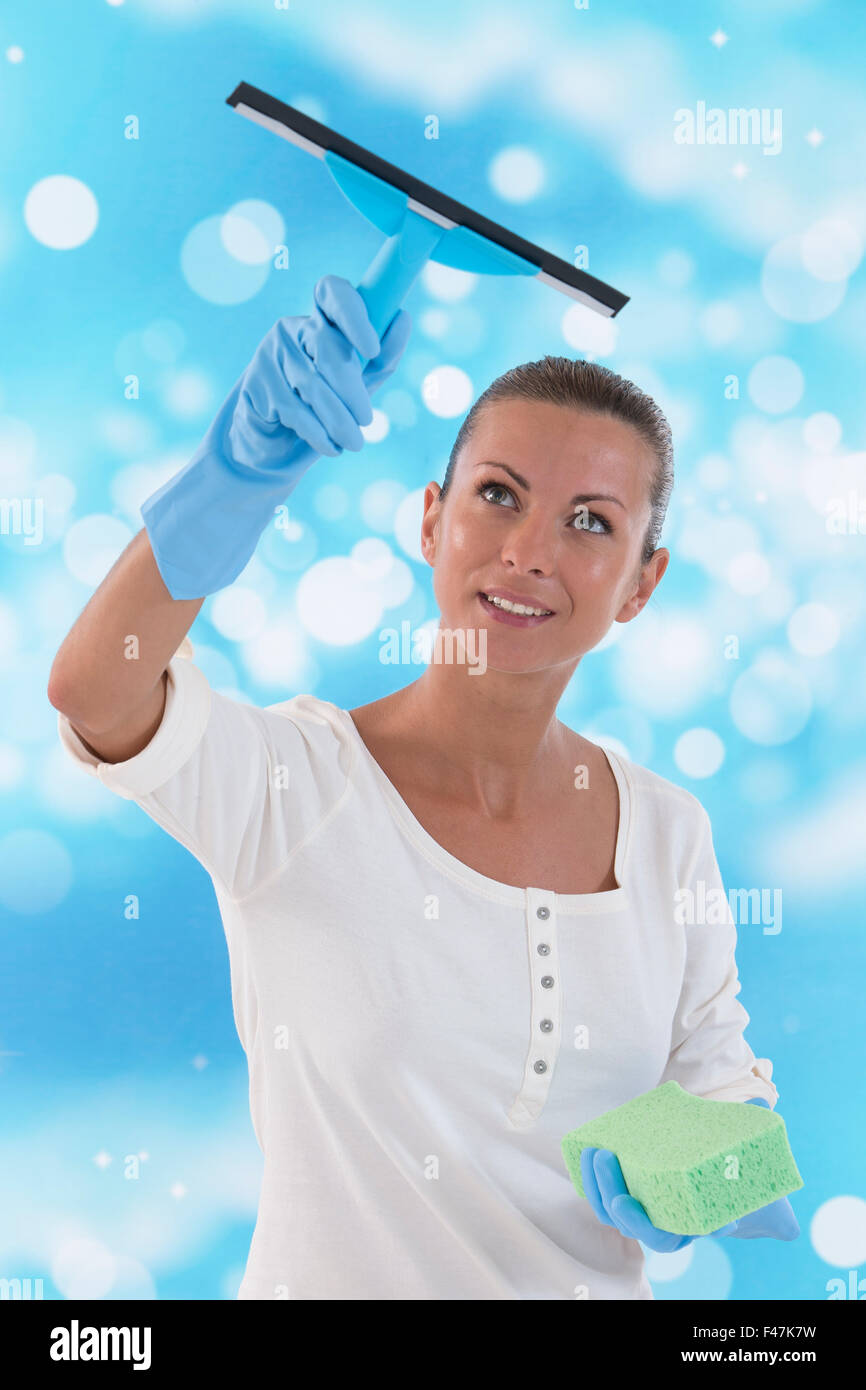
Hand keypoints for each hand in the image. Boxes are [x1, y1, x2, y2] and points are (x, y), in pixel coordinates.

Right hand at [228, 274, 411, 469]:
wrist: (278, 445)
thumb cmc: (325, 408)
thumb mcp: (359, 385)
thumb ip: (382, 359)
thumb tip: (402, 317)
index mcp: (322, 319)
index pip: (334, 292)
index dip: (354, 315)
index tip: (372, 350)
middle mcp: (293, 329)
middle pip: (327, 346)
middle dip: (351, 389)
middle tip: (367, 419)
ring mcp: (271, 354)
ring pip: (312, 383)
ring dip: (339, 419)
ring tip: (354, 442)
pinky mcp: (254, 384)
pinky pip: (293, 408)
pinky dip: (317, 432)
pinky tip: (330, 446)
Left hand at [579, 1096, 798, 1250]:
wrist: (701, 1165)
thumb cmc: (721, 1159)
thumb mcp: (740, 1145)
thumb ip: (750, 1125)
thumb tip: (762, 1098)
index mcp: (699, 1219)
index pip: (695, 1233)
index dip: (697, 1230)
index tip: (715, 1220)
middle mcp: (671, 1223)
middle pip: (651, 1235)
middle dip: (631, 1216)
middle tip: (621, 1191)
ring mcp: (645, 1211)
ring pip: (619, 1217)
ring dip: (602, 1191)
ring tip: (598, 1155)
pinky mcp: (624, 1194)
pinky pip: (603, 1199)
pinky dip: (591, 1183)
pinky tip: (585, 1153)